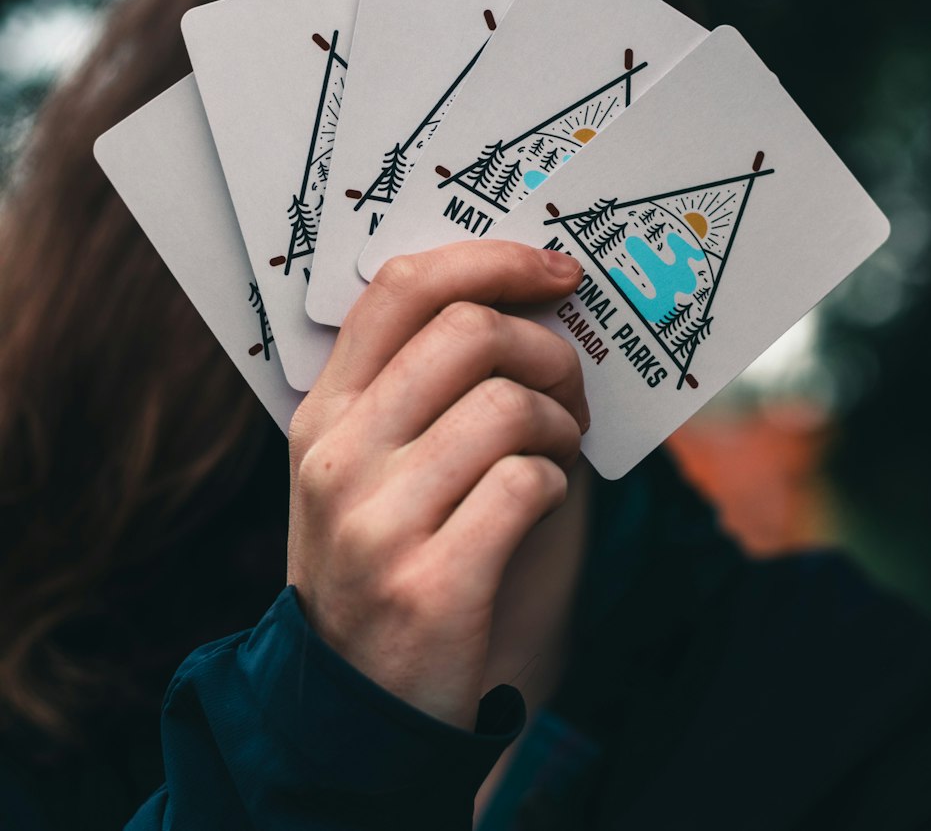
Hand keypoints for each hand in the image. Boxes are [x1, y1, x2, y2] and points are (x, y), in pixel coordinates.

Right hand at [286, 240, 587, 730]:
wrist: (357, 707)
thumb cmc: (386, 559)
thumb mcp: (371, 467)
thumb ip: (425, 387)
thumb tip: (532, 304)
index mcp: (324, 412)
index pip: (402, 289)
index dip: (490, 261)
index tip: (553, 272)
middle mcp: (338, 456)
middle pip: (470, 332)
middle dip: (549, 350)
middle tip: (568, 389)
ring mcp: (377, 521)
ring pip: (510, 406)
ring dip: (560, 425)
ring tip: (554, 455)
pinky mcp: (432, 583)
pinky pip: (529, 484)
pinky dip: (556, 485)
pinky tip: (540, 506)